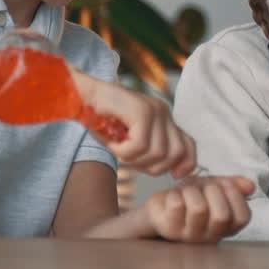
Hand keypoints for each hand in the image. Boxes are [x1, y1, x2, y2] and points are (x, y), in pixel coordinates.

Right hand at [74, 71, 197, 177]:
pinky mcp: (142, 111)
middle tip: (130, 159)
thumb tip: (174, 172)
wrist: (80, 94)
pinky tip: (112, 143)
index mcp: (164, 118)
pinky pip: (140, 146)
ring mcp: (154, 109)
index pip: (188, 145)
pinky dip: (123, 152)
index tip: (174, 174)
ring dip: (133, 159)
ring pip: (157, 153)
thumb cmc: (101, 119)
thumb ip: (151, 149)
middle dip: (152, 167)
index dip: (185, 164)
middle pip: (175, 154)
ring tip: (118, 148)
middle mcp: (163, 111)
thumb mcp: (130, 137)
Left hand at [143, 175, 254, 242]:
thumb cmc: (190, 198)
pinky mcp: (169, 229)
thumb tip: (251, 185)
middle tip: (205, 188)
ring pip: (198, 209)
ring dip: (192, 191)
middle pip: (221, 215)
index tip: (225, 185)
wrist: (161, 207)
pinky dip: (175, 193)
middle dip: (214, 191)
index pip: (243, 217)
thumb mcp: (213, 187)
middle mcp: (209, 236)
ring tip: (188, 192)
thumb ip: (232, 185)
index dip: (235, 196)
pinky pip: (177, 205)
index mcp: (225, 228)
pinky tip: (173, 197)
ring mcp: (189, 236)